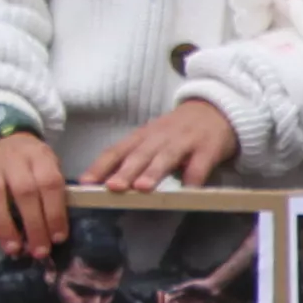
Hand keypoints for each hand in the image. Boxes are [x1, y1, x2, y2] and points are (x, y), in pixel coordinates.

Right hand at [0, 129, 69, 254]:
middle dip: (34, 225)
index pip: (50, 183)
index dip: (55, 212)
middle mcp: (14, 157)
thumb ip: (52, 193)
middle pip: (24, 191)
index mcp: (39, 156)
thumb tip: (54, 233)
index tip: (58, 238)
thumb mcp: (46, 166)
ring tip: (13, 247)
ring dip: (5, 225)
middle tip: (38, 250)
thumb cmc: (27, 164)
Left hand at [85, 94, 237, 189]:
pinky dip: (193, 179)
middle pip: (139, 154)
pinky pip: (200, 166)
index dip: (101, 166)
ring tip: (142, 188)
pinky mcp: (208, 148)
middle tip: (112, 187)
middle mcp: (160, 137)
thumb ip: (134, 158)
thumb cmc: (178, 132)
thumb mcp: (153, 140)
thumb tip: (107, 185)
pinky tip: (187, 193)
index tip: (86, 183)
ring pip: (166, 157)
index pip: (117, 150)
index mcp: (143, 136)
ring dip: (154, 172)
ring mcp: (184, 141)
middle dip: (125, 171)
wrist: (217, 109)